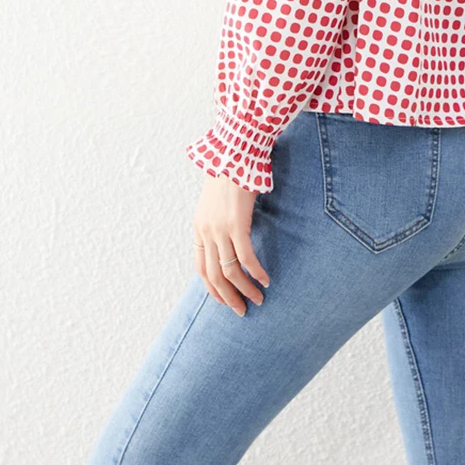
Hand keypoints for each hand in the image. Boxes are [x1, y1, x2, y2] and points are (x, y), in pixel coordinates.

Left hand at [193, 174, 270, 316]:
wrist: (233, 153)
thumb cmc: (230, 173)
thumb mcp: (217, 201)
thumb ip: (220, 220)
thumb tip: (231, 236)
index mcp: (199, 228)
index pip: (201, 268)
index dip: (212, 288)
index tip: (225, 300)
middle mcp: (206, 232)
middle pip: (214, 275)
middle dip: (229, 297)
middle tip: (242, 310)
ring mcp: (220, 229)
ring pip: (230, 271)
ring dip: (244, 289)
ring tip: (258, 299)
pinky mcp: (236, 225)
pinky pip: (245, 257)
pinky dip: (255, 272)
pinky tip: (265, 279)